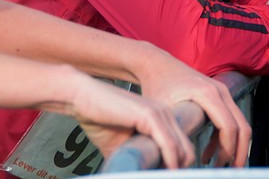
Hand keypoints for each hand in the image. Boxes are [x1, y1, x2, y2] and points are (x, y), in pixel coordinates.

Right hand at [66, 73, 193, 168]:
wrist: (81, 97)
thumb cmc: (98, 118)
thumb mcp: (122, 146)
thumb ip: (137, 158)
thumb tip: (143, 175)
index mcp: (162, 118)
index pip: (182, 148)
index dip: (175, 168)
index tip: (161, 176)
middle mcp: (166, 113)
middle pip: (187, 151)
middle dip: (177, 171)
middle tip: (160, 178)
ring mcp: (160, 113)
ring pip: (182, 151)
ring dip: (173, 170)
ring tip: (156, 176)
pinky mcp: (150, 115)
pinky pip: (169, 145)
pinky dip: (168, 163)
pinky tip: (159, 172)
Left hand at [134, 47, 250, 166]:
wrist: (155, 64)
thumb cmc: (156, 86)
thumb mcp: (162, 111)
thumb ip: (172, 135)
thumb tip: (176, 159)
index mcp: (208, 94)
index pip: (229, 127)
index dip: (227, 150)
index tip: (217, 167)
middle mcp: (219, 91)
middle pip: (242, 127)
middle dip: (238, 153)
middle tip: (229, 172)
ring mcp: (221, 91)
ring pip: (239, 124)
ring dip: (232, 147)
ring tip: (217, 165)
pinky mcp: (218, 95)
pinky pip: (229, 120)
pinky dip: (223, 139)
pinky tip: (208, 154)